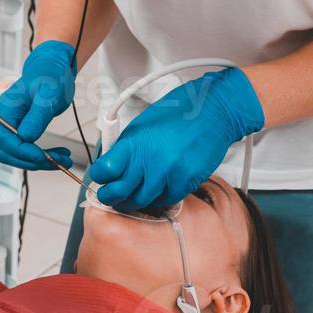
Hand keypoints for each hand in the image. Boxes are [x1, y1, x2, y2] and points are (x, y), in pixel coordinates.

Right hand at [0, 40, 76, 170]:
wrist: (52, 70)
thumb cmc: (49, 76)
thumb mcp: (48, 94)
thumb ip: (37, 115)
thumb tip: (26, 137)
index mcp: (4, 110)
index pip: (4, 139)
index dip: (22, 152)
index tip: (42, 157)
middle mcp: (2, 121)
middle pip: (8, 152)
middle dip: (32, 161)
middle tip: (58, 162)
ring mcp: (10, 128)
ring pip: (17, 156)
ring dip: (39, 162)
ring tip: (63, 160)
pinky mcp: (20, 132)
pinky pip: (26, 151)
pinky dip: (42, 157)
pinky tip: (59, 155)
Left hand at [89, 68, 263, 211]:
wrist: (213, 111)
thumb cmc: (178, 113)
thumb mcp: (143, 124)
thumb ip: (127, 147)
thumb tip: (112, 165)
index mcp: (133, 142)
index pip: (104, 171)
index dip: (99, 177)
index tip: (100, 179)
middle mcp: (148, 160)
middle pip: (119, 193)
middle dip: (111, 197)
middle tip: (111, 196)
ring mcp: (168, 174)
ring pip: (142, 201)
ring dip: (135, 199)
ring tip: (135, 194)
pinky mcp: (186, 182)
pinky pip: (166, 200)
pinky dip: (160, 197)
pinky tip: (159, 188)